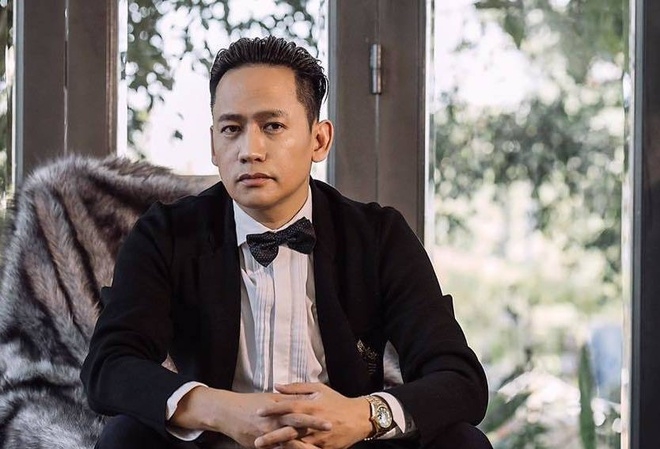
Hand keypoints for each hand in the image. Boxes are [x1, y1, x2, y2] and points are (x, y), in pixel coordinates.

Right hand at [170, 387, 331, 447]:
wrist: (227, 412)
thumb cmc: (249, 403)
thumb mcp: (270, 398)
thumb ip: (287, 398)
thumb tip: (305, 397)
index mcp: (278, 404)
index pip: (300, 406)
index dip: (315, 409)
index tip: (329, 410)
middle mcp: (275, 417)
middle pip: (298, 421)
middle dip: (314, 424)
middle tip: (330, 426)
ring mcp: (268, 431)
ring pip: (289, 437)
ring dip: (304, 442)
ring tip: (317, 447)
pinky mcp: (262, 443)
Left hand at [254, 383, 371, 448]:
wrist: (357, 418)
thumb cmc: (336, 401)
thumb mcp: (318, 389)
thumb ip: (297, 388)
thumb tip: (277, 386)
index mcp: (311, 405)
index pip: (288, 406)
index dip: (273, 409)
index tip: (258, 412)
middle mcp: (313, 421)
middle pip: (289, 429)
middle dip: (272, 436)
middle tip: (257, 440)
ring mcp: (318, 436)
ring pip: (297, 443)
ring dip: (281, 447)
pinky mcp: (323, 447)